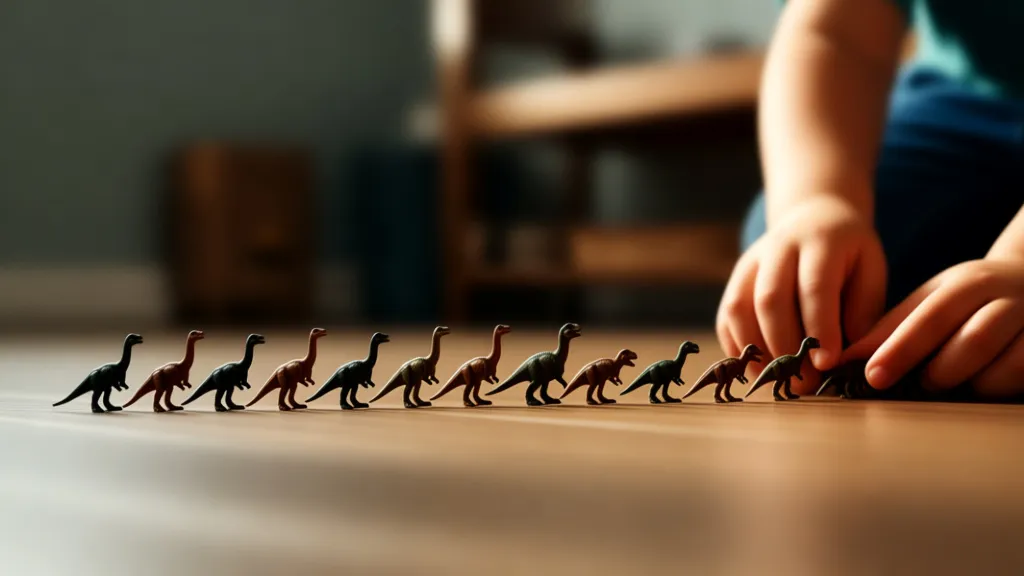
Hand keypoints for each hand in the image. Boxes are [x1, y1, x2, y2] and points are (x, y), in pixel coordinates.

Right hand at [717, 195, 886, 393]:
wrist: (814, 219)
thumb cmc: (849, 255)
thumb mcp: (871, 271)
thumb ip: (863, 311)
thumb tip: (847, 358)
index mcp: (820, 241)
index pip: (815, 287)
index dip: (820, 327)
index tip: (828, 363)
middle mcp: (777, 248)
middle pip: (769, 298)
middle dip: (785, 346)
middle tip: (805, 383)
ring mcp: (749, 263)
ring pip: (739, 308)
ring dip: (756, 351)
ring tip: (780, 380)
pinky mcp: (734, 281)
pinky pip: (725, 318)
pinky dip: (737, 348)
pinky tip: (759, 369)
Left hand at [842, 259, 1023, 398]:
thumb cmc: (971, 300)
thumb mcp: (934, 299)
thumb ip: (893, 326)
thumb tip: (847, 358)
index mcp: (970, 283)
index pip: (931, 317)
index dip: (900, 349)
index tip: (873, 376)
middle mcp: (1009, 299)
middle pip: (973, 342)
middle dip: (938, 372)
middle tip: (920, 385)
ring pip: (1006, 368)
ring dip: (973, 385)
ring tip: (952, 385)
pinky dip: (1000, 389)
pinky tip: (983, 387)